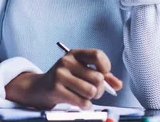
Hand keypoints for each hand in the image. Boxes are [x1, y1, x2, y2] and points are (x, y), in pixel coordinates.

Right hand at [5, 49, 122, 109]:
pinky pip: (81, 101)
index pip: (98, 55)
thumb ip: (102, 76)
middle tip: (94, 91)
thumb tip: (118, 85)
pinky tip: (81, 103)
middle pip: (97, 78)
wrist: (40, 88)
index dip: (106, 67)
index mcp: (75, 53)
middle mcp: (67, 61)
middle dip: (100, 89)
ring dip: (92, 98)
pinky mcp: (56, 89)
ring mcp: (60, 74)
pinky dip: (85, 105)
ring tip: (86, 96)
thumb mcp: (82, 71)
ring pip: (91, 91)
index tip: (104, 74)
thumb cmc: (66, 79)